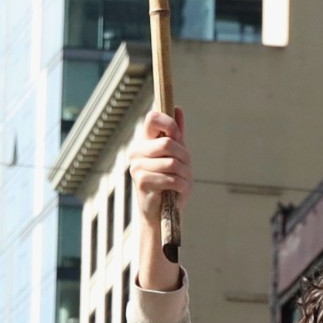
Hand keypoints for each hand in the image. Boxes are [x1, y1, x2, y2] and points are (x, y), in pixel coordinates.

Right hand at [129, 106, 186, 280]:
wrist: (162, 213)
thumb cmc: (170, 183)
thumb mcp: (177, 155)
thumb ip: (177, 134)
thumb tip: (178, 109)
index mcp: (145, 142)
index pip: (153, 118)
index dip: (169, 123)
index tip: (178, 136)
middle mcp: (137, 152)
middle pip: (168, 143)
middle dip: (184, 157)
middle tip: (185, 168)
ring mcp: (137, 167)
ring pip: (171, 162)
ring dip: (184, 173)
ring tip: (181, 181)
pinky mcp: (141, 182)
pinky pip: (170, 178)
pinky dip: (180, 185)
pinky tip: (177, 191)